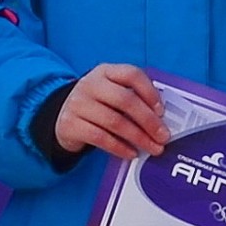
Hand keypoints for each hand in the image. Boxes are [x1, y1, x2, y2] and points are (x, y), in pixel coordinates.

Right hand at [49, 62, 168, 161]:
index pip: (131, 74)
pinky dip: (120, 148)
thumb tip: (160, 121)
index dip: (150, 92)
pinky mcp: (71, 124)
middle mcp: (90, 84)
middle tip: (163, 136)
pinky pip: (101, 138)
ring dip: (138, 137)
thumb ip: (133, 99)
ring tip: (152, 148)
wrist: (63, 116)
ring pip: (114, 121)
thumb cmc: (97, 105)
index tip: (162, 111)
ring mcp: (78, 104)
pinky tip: (131, 153)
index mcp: (105, 72)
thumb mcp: (111, 93)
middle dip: (148, 121)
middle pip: (125, 100)